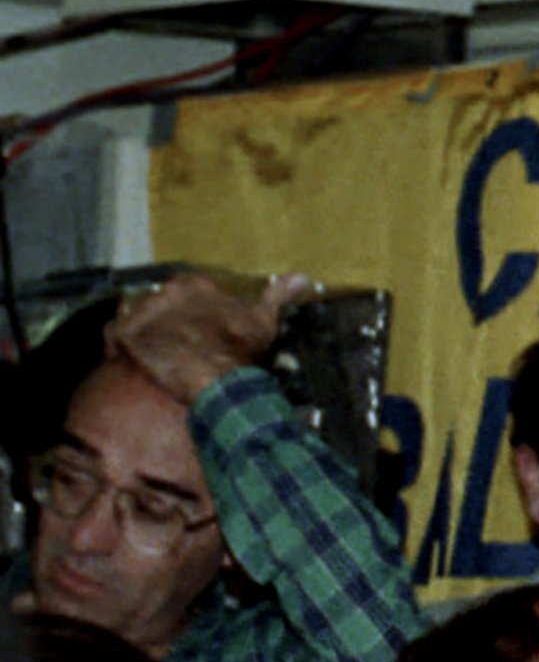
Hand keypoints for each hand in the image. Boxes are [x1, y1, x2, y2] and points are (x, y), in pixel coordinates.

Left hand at [107, 271, 305, 405]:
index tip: (199, 330)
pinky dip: (119, 345)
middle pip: (159, 303)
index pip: (186, 292)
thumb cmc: (240, 352)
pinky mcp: (125, 336)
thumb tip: (302, 276)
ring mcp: (142, 314)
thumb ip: (277, 295)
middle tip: (177, 345)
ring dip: (142, 332)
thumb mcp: (264, 322)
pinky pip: (113, 335)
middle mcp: (164, 292)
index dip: (192, 312)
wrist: (216, 384)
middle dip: (165, 321)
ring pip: (137, 317)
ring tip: (154, 354)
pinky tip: (130, 358)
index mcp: (195, 285)